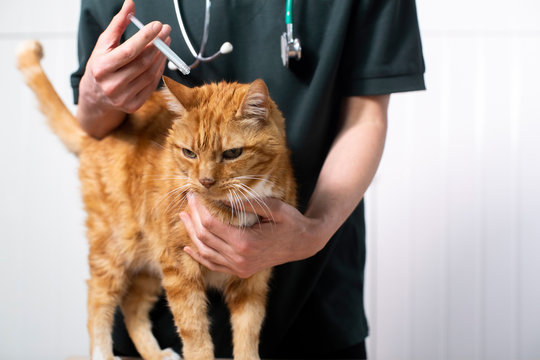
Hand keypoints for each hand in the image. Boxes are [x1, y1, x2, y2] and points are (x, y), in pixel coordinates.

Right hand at [77, 0, 170, 137]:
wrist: (95, 96)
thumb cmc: (100, 65)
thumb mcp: (104, 45)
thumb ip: (117, 25)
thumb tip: (130, 4)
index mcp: (102, 68)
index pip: (128, 51)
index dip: (145, 37)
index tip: (158, 25)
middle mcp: (112, 85)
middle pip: (142, 62)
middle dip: (157, 44)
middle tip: (166, 31)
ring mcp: (123, 98)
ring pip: (150, 73)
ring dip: (161, 56)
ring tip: (166, 43)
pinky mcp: (133, 105)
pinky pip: (152, 85)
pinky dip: (159, 70)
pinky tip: (161, 58)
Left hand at [180, 194, 327, 278]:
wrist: (304, 243)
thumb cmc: (291, 222)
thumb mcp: (272, 207)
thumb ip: (245, 203)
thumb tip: (219, 196)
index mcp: (246, 242)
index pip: (210, 225)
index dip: (198, 209)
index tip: (193, 194)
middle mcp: (239, 258)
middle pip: (204, 237)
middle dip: (192, 218)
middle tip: (188, 201)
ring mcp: (239, 267)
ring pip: (205, 252)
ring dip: (191, 234)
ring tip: (184, 217)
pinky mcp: (240, 271)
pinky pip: (213, 264)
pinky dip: (199, 255)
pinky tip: (189, 246)